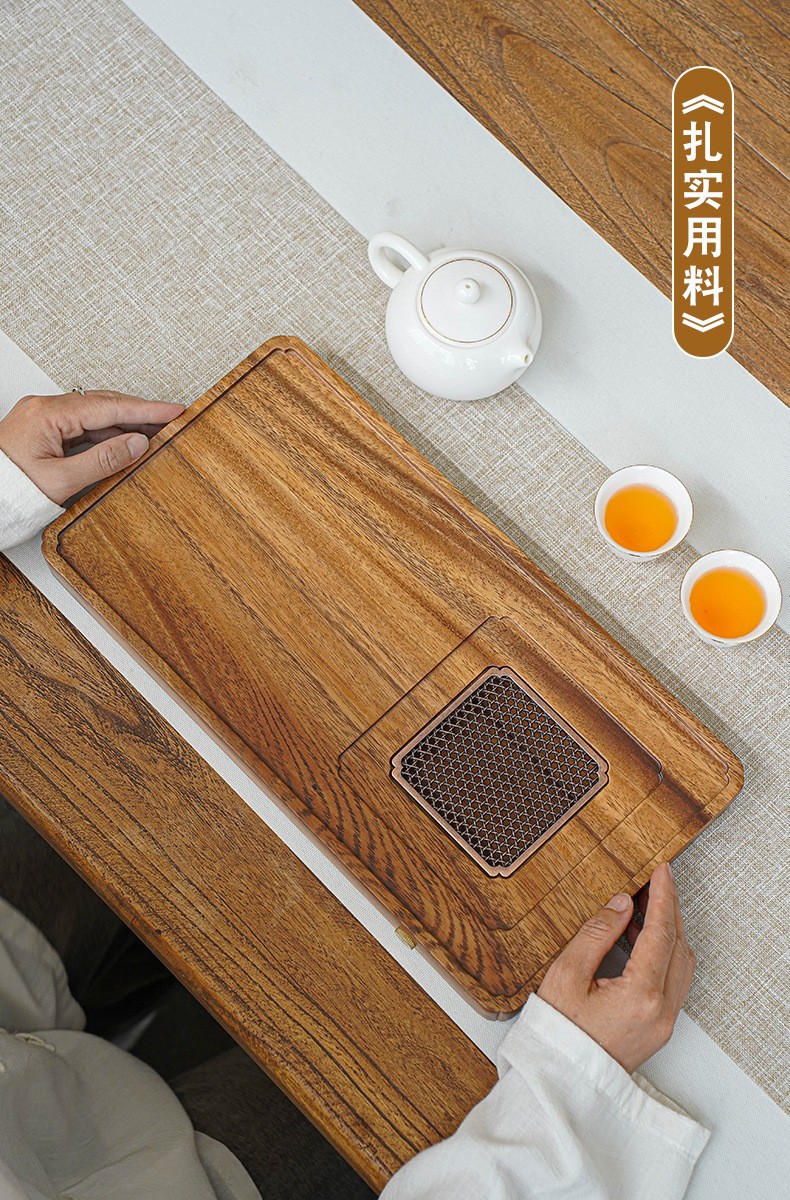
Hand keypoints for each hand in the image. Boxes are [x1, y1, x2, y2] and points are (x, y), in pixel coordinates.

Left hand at [0, 390, 184, 504]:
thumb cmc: (10, 491)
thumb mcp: (61, 481)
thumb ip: (103, 460)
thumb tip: (137, 444)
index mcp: (47, 414)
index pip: (108, 407)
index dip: (146, 410)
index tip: (173, 410)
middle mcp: (44, 409)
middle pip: (104, 404)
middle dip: (140, 413)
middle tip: (172, 420)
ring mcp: (43, 417)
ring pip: (95, 414)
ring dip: (126, 423)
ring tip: (156, 432)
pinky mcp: (44, 429)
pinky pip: (83, 424)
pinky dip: (108, 432)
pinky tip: (126, 440)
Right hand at [537, 861, 694, 1072]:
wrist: (559, 1081)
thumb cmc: (557, 1033)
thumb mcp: (567, 975)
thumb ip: (596, 934)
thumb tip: (621, 905)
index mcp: (641, 995)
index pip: (661, 933)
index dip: (663, 896)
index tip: (662, 871)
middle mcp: (661, 1011)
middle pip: (677, 946)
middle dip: (670, 909)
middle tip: (658, 881)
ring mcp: (662, 1023)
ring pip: (680, 965)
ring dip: (669, 932)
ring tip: (646, 907)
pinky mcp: (657, 1029)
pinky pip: (672, 982)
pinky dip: (664, 954)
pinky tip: (642, 940)